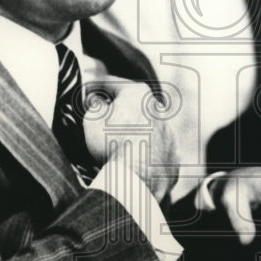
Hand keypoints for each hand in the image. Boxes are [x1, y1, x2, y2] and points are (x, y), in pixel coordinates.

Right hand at [82, 79, 177, 202]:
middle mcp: (158, 109)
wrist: (138, 176)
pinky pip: (155, 149)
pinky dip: (144, 152)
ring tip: (116, 143)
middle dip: (118, 110)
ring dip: (133, 131)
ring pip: (147, 127)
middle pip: (133, 105)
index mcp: (138, 93)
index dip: (96, 88)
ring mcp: (168, 132)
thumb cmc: (112, 143)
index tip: (87, 93)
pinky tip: (131, 159)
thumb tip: (97, 104)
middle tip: (102, 119)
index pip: (113, 84)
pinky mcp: (172, 154)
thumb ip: (94, 106)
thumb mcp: (93, 119)